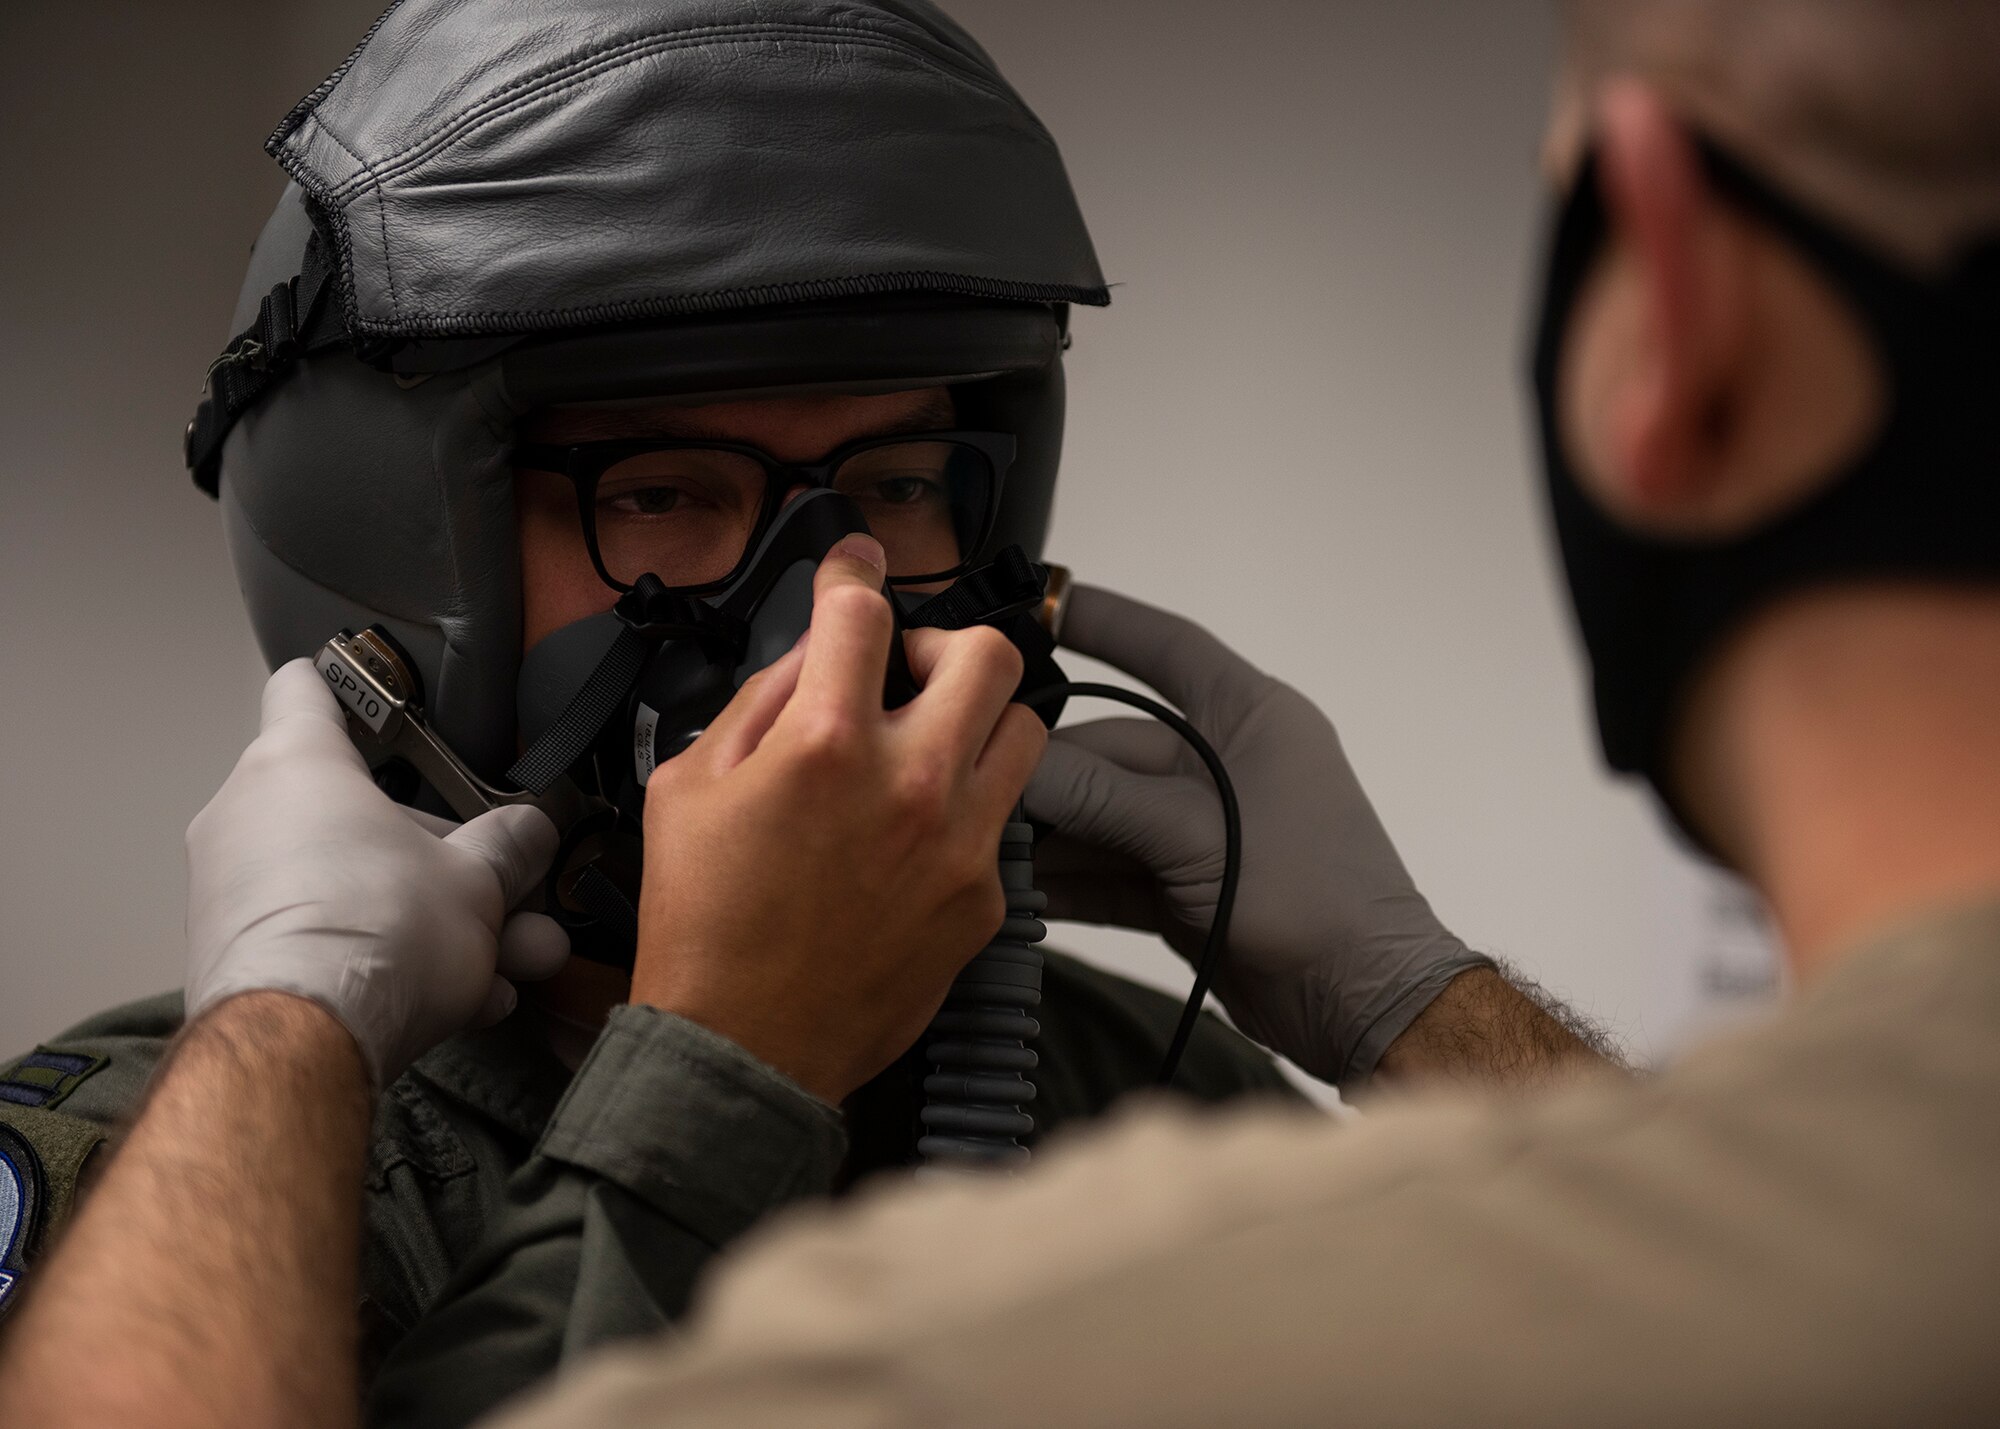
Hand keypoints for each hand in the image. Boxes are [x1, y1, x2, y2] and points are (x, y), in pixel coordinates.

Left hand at [185, 660, 568, 1088]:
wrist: (306, 1045)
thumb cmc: (378, 932)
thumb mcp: (480, 879)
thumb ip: (510, 845)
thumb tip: (530, 831)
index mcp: (298, 765)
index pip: (304, 690)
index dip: (348, 690)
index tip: (382, 706)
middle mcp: (249, 818)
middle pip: (355, 814)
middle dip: (440, 856)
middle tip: (501, 887)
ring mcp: (236, 894)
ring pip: (352, 889)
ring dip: (430, 921)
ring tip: (507, 964)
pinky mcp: (240, 963)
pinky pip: (330, 943)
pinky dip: (389, 963)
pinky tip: (466, 1002)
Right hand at [631, 534, 1047, 1103]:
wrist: (742, 1048)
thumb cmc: (702, 924)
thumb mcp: (688, 786)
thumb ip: (761, 701)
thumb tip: (812, 652)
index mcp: (827, 746)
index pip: (865, 613)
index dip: (855, 573)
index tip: (857, 566)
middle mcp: (911, 784)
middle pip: (987, 653)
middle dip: (941, 646)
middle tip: (902, 674)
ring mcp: (960, 843)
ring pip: (1023, 728)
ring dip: (976, 719)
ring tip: (926, 746)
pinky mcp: (985, 898)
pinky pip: (1002, 818)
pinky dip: (965, 807)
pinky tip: (914, 835)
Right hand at [1024, 586, 1489, 1087]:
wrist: (1361, 1001)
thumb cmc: (1312, 896)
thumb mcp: (1194, 834)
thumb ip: (1100, 798)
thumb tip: (1014, 769)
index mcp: (1248, 717)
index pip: (1167, 647)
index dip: (1104, 621)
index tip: (1035, 605)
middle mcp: (1224, 764)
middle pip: (1114, 746)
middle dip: (1049, 771)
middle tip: (977, 787)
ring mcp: (1203, 829)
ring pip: (1106, 814)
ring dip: (1051, 834)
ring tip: (983, 846)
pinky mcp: (1187, 887)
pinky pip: (1112, 870)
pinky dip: (1070, 881)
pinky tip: (1018, 892)